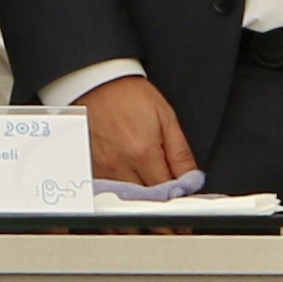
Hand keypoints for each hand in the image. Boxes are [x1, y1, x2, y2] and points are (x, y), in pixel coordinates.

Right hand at [78, 72, 196, 187]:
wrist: (97, 83)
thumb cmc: (130, 96)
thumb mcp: (166, 118)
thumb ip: (180, 153)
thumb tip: (191, 179)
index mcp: (143, 153)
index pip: (166, 190)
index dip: (178, 192)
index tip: (182, 191)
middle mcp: (120, 165)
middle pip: (147, 198)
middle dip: (160, 197)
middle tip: (166, 186)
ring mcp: (103, 168)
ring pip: (128, 197)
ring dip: (141, 194)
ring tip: (147, 178)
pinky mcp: (91, 168)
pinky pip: (111, 189)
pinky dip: (122, 188)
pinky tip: (128, 177)